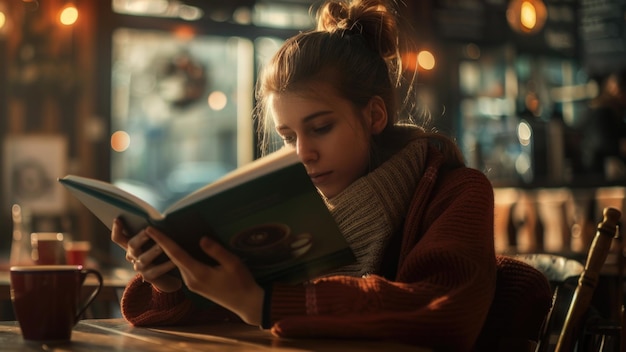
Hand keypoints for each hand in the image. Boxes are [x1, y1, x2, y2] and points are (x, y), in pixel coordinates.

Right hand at [110, 218, 181, 292]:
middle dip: (139, 237)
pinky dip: (165, 266)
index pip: (119, 237)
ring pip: (143, 259)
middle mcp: (133, 255)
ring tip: (162, 246)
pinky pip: (156, 271)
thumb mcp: (158, 240)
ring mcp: (139, 267)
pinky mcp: (148, 277)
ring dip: (153, 251)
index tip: (118, 219)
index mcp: (132, 244)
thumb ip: (155, 232)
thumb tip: (160, 219)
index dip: (116, 229)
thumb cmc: (163, 252)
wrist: (170, 274)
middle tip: (148, 231)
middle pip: (131, 245)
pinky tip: (173, 261)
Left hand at [144, 227, 264, 325]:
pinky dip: (178, 258)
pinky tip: (179, 250)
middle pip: (173, 258)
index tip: (150, 229)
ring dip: (169, 251)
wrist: (246, 303)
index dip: (162, 240)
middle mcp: (191, 280)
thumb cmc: (242, 282)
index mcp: (198, 274)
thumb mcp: (232, 263)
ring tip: (162, 236)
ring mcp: (192, 284)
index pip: (175, 254)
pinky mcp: (196, 286)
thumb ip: (216, 251)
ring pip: (177, 264)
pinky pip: (183, 268)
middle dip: (162, 244)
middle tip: (152, 228)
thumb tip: (201, 239)